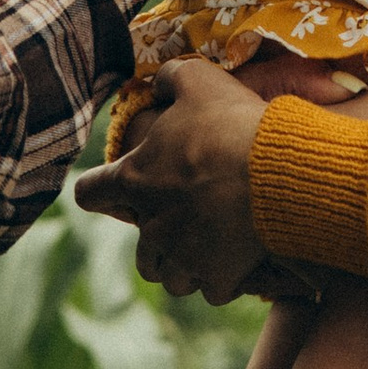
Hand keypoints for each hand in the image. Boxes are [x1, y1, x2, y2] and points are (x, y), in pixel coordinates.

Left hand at [74, 59, 269, 298]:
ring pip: (170, 279)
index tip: (107, 192)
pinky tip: (236, 262)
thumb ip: (171, 78)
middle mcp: (152, 226)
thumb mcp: (198, 80)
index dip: (96, 191)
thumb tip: (160, 82)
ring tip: (207, 250)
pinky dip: (220, 279)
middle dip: (156, 242)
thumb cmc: (232, 125)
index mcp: (135, 179)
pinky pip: (210, 290)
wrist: (277, 172)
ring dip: (184, 266)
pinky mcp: (216, 276)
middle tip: (182, 223)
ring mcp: (183, 255)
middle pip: (139, 253)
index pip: (90, 193)